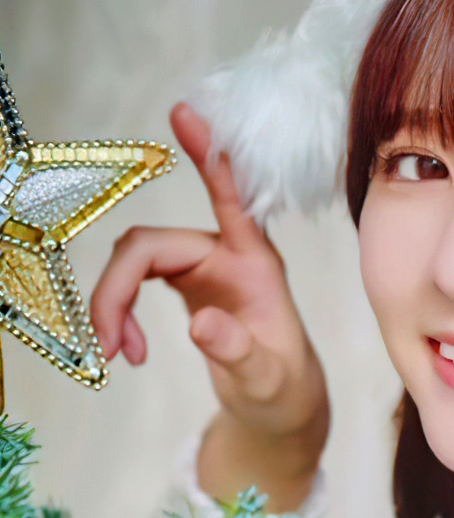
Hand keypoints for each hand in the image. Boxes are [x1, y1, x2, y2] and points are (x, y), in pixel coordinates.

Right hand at [91, 103, 328, 510]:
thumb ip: (239, 354)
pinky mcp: (184, 280)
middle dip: (115, 291)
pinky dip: (118, 312)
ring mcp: (202, 264)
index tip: (184, 112)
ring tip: (120, 356)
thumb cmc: (282, 390)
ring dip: (112, 303)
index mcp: (255, 265)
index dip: (207, 156)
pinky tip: (129, 350)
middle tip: (107, 348)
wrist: (281, 406)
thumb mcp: (266, 382)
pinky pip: (132, 278)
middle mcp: (225, 254)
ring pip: (132, 259)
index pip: (231, 199)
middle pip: (148, 244)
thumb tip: (201, 325)